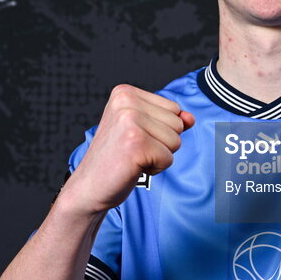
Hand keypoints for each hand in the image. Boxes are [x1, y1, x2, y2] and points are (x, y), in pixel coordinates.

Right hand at [60, 84, 194, 213]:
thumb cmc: (116, 158)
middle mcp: (126, 101)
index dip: (160, 130)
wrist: (89, 186)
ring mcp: (130, 121)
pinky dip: (156, 168)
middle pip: (177, 123)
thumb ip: (169, 121)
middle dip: (162, 143)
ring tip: (133, 157)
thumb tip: (190, 118)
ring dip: (159, 155)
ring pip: (176, 141)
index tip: (133, 138)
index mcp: (125, 93)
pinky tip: (133, 167)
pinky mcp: (136, 143)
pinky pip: (169, 158)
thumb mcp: (143, 131)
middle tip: (133, 150)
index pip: (173, 109)